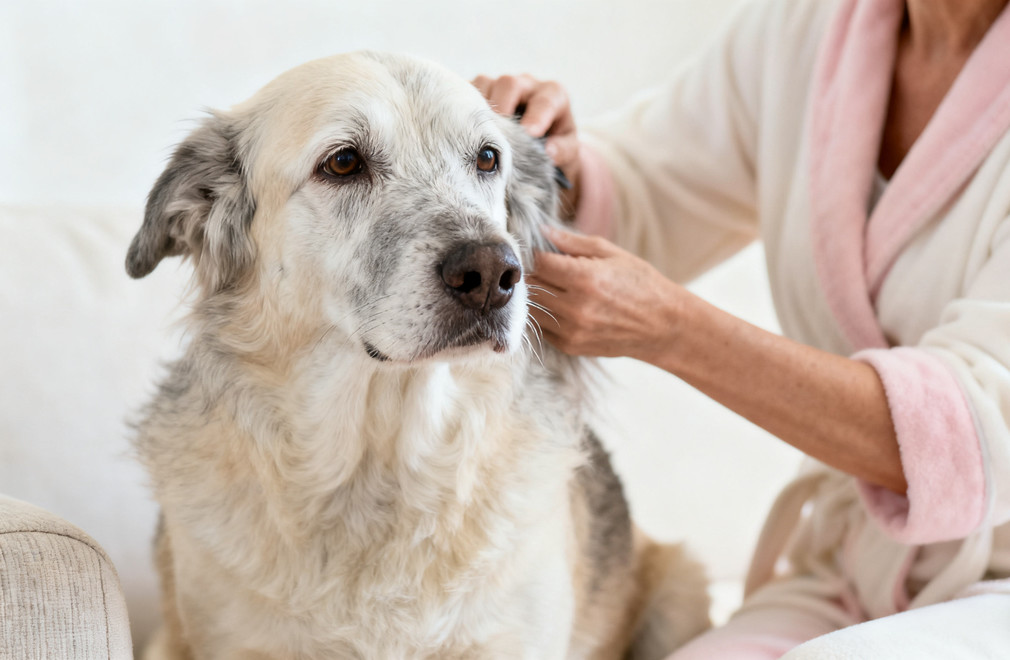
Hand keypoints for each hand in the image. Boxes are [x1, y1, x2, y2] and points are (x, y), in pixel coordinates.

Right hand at [472, 74, 580, 209]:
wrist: (542, 140)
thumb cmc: (556, 144)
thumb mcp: (568, 150)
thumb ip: (563, 150)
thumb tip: (548, 151)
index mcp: (553, 95)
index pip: (545, 100)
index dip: (537, 116)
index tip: (529, 133)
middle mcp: (526, 85)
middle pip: (510, 84)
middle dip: (502, 106)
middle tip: (497, 133)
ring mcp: (501, 86)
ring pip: (485, 84)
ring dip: (478, 107)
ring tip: (476, 132)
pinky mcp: (482, 92)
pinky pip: (467, 91)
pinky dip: (464, 108)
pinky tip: (462, 127)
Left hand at [527, 226, 683, 363]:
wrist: (663, 327)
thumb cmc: (642, 284)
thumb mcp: (613, 254)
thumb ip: (573, 243)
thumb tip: (542, 231)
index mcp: (586, 278)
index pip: (539, 263)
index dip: (536, 255)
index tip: (540, 252)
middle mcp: (576, 306)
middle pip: (532, 286)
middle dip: (534, 274)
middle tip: (545, 269)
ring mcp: (572, 329)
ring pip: (532, 308)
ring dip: (536, 296)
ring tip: (553, 288)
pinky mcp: (571, 346)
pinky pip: (542, 327)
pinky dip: (545, 315)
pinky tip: (562, 307)